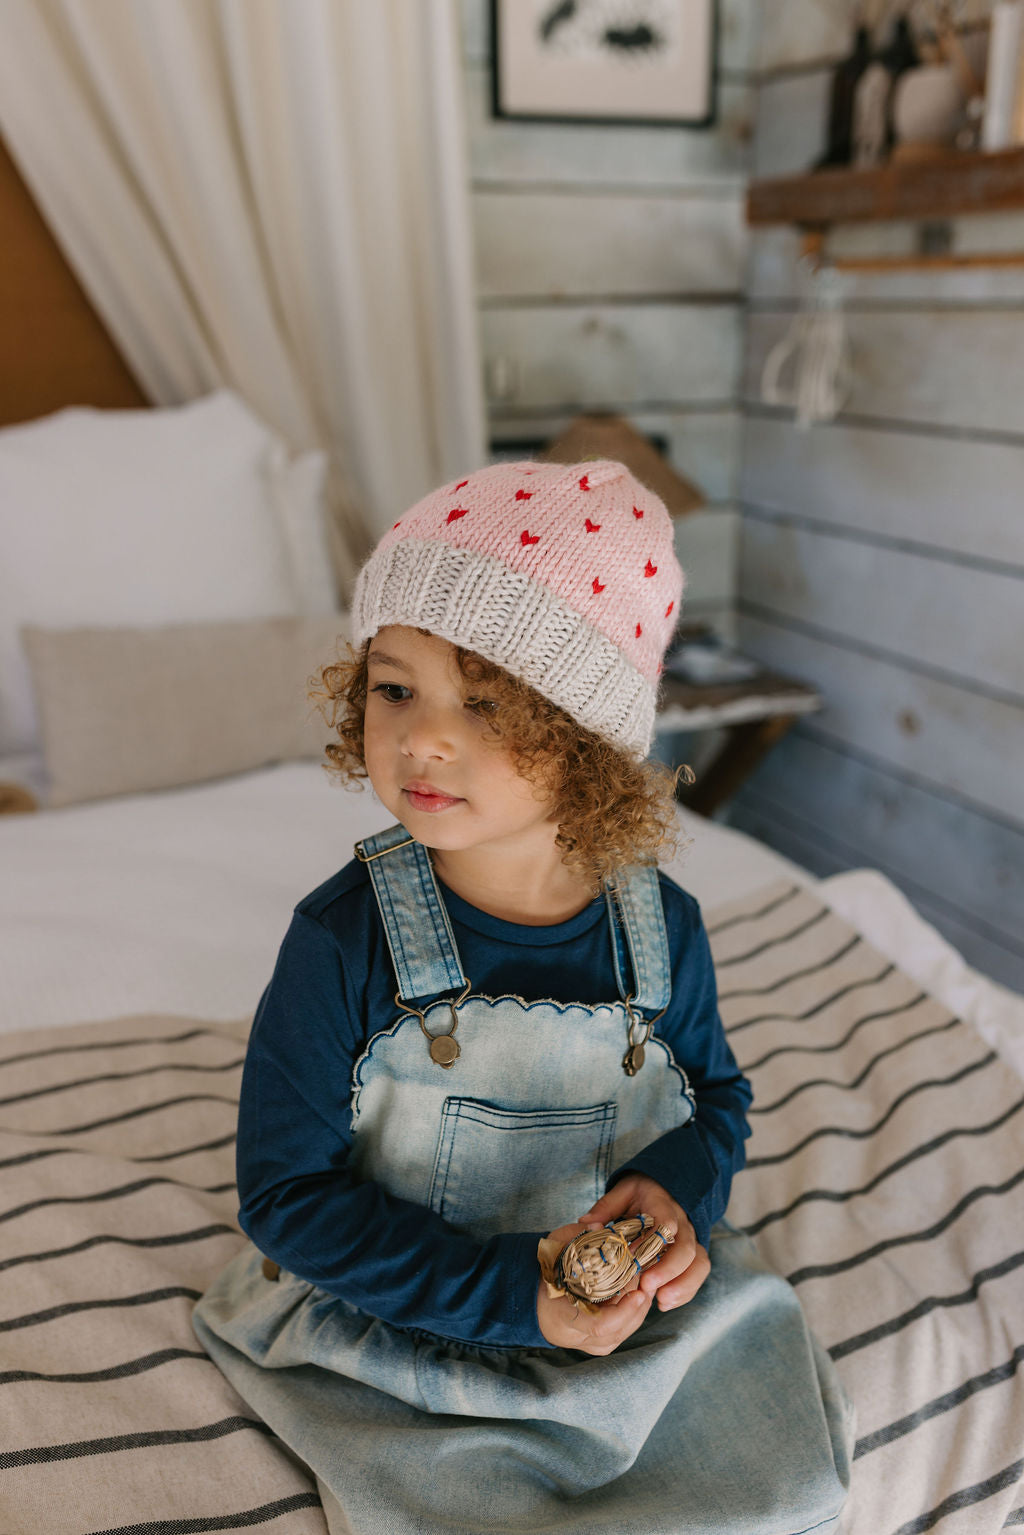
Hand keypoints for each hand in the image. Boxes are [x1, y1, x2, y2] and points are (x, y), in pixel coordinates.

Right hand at [536, 1220, 651, 1353]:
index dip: (624, 1312)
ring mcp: (589, 1344)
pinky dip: (634, 1312)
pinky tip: (639, 1294)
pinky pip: (623, 1331)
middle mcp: (577, 1337)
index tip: (639, 1293)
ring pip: (624, 1331)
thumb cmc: (545, 1273)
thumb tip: (598, 1225)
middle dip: (638, 1304)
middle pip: (619, 1328)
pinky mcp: (599, 1343)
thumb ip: (575, 1236)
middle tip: (648, 1279)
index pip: (600, 1326)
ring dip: (639, 1307)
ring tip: (646, 1283)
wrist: (533, 1298)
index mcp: (562, 1317)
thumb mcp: (555, 1249)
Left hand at [582, 1174, 709, 1312]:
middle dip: (669, 1271)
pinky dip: (685, 1291)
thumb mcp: (623, 1192)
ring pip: (698, 1263)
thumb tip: (586, 1224)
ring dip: (683, 1285)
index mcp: (663, 1206)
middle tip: (647, 1287)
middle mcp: (683, 1224)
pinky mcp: (693, 1254)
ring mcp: (690, 1240)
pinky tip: (664, 1304)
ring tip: (661, 1302)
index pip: (667, 1222)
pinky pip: (698, 1273)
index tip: (635, 1259)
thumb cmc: (641, 1193)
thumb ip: (606, 1207)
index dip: (654, 1243)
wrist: (664, 1188)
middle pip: (686, 1249)